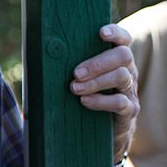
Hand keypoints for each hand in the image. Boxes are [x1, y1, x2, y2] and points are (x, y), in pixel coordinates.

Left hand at [70, 24, 139, 161]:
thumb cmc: (85, 98)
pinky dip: (101, 101)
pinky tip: (85, 102)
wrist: (103, 134)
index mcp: (117, 59)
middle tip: (76, 73)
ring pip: (121, 76)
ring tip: (75, 88)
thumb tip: (35, 56)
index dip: (115, 33)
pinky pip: (120, 102)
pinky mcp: (130, 110)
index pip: (123, 39)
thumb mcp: (80, 79)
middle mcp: (129, 71)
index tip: (100, 33)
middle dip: (98, 62)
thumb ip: (69, 67)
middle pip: (123, 55)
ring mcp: (131, 90)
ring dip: (96, 81)